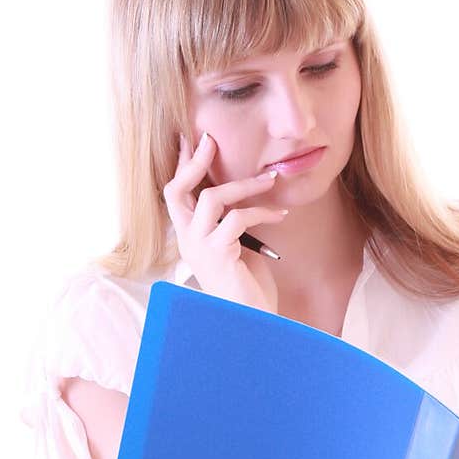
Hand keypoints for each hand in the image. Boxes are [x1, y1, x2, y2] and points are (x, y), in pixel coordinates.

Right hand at [162, 131, 287, 311]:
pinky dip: (262, 212)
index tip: (193, 139)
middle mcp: (186, 240)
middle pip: (177, 190)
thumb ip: (230, 220)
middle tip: (212, 139)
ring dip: (244, 185)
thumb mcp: (236, 245)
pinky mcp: (218, 254)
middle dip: (194, 162)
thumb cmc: (246, 285)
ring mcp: (199, 247)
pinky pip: (238, 218)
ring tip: (270, 180)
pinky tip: (282, 214)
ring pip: (212, 199)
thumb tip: (244, 189)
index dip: (183, 165)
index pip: (176, 194)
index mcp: (188, 235)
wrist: (251, 319)